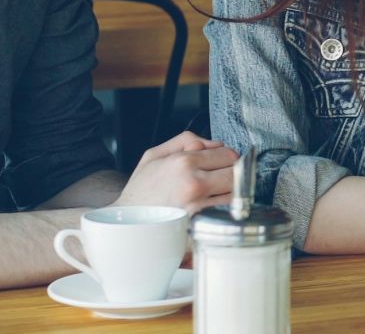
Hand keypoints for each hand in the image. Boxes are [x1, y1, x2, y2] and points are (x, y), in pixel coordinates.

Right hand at [115, 132, 237, 212]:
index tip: (223, 161)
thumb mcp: (154, 155)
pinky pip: (225, 210)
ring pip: (235, 192)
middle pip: (237, 173)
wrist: (127, 221)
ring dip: (230, 190)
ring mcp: (198, 205)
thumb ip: (186, 141)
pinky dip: (223, 206)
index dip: (227, 157)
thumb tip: (214, 143)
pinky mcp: (200, 222)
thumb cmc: (140, 191)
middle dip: (232, 172)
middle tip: (220, 176)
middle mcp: (194, 183)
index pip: (228, 154)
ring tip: (213, 191)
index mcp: (184, 163)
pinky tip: (209, 204)